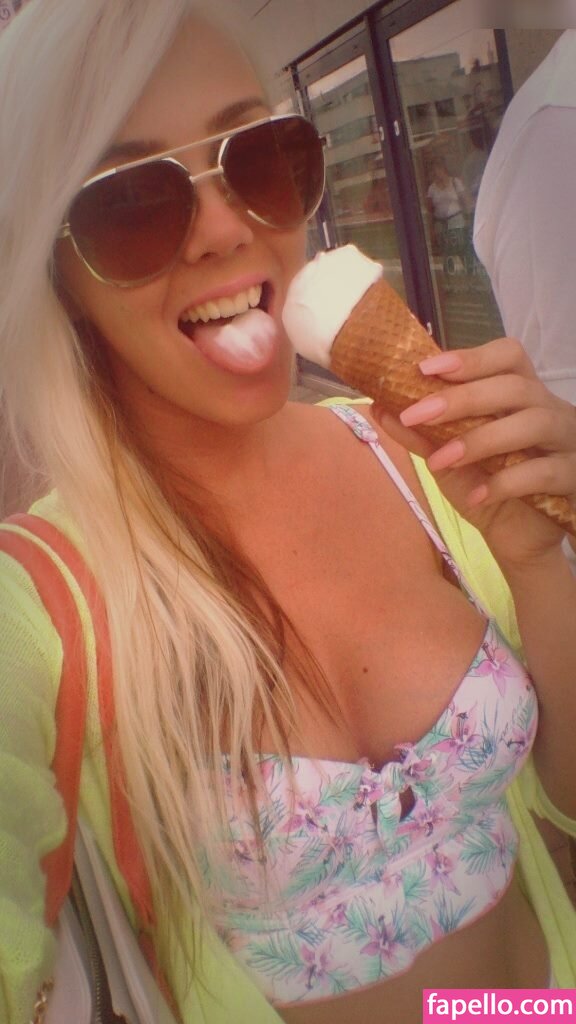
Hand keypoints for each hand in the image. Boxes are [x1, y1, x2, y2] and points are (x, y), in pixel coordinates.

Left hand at [373, 337, 575, 567]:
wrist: (518, 540)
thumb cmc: (486, 487)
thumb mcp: (447, 460)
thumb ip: (420, 434)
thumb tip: (379, 407)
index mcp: (520, 396)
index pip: (507, 356)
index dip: (471, 357)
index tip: (427, 368)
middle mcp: (549, 410)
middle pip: (514, 387)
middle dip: (462, 398)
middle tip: (417, 413)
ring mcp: (567, 442)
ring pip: (534, 423)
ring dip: (482, 439)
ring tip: (442, 461)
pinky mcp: (574, 477)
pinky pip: (546, 472)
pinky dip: (507, 483)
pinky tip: (477, 497)